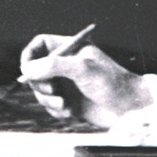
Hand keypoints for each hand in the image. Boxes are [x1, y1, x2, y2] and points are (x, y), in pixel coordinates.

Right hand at [19, 32, 156, 128]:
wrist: (128, 110)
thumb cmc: (111, 83)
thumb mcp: (82, 69)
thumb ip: (54, 65)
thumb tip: (28, 69)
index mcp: (70, 49)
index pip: (40, 45)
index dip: (30, 56)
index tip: (28, 70)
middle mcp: (66, 65)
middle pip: (35, 70)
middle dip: (39, 83)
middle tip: (52, 90)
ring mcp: (66, 83)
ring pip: (40, 91)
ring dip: (48, 100)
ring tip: (64, 104)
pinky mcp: (68, 101)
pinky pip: (49, 106)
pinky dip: (56, 111)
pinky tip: (71, 112)